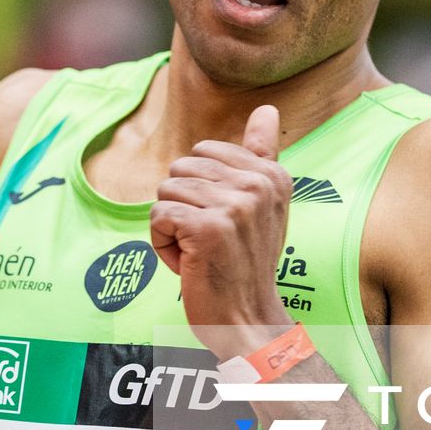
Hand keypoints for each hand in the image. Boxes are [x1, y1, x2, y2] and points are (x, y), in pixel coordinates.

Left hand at [150, 104, 294, 357]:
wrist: (248, 321)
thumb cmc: (246, 264)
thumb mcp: (263, 205)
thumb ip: (260, 155)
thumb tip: (266, 108)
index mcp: (272, 174)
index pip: (204, 151)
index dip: (200, 188)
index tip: (224, 222)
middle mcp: (258, 184)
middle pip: (181, 168)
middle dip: (181, 205)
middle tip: (208, 241)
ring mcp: (233, 206)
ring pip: (166, 191)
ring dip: (170, 227)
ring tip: (198, 252)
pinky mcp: (207, 229)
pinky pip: (158, 215)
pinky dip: (162, 244)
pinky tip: (187, 264)